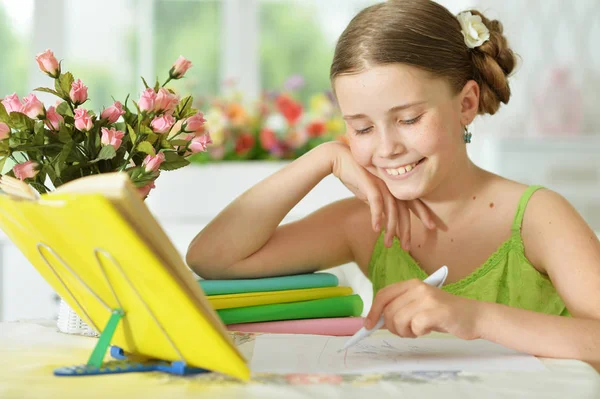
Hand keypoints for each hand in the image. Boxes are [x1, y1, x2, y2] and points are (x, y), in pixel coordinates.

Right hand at [328, 141, 435, 248]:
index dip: (423, 213)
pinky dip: (377, 217)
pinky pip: (377, 203)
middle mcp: (391, 185)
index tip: (431, 226)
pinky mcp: (370, 184)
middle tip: (408, 247)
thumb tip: (383, 217)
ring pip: (392, 210)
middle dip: (407, 229)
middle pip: (405, 209)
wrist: (340, 159)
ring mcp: (382, 184)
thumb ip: (380, 202)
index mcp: (394, 186)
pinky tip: (376, 229)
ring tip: (389, 244)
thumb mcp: (371, 191)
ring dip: (391, 229)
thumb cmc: (355, 175)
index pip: (413, 201)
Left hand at [365, 279, 482, 339]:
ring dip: (405, 332)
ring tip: (417, 331)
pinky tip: (427, 330)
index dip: (373, 311)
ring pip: (398, 319)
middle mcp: (418, 288)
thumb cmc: (444, 314)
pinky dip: (417, 333)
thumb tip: (376, 320)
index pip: (383, 295)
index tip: (368, 326)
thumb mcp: (419, 306)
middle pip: (388, 311)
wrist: (474, 316)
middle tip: (406, 332)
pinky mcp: (437, 311)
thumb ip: (400, 308)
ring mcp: (427, 298)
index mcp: (412, 284)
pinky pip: (414, 326)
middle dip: (392, 327)